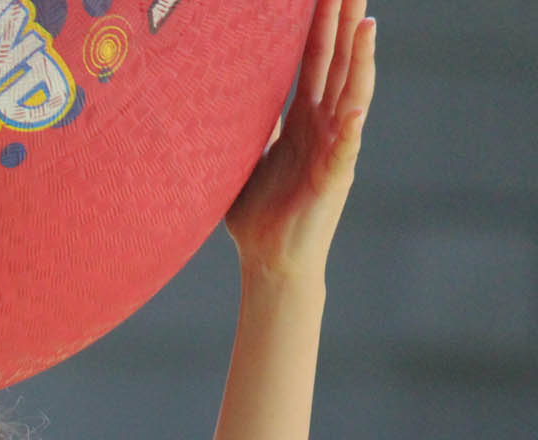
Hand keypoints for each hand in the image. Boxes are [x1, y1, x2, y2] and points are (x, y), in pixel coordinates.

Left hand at [224, 0, 376, 280]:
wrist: (268, 261)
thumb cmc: (257, 213)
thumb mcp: (245, 158)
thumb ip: (247, 126)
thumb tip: (227, 96)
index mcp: (301, 119)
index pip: (314, 60)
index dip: (320, 24)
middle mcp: (323, 127)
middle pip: (337, 64)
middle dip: (345, 23)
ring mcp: (333, 150)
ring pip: (351, 95)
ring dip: (361, 60)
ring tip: (367, 24)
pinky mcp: (333, 180)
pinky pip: (345, 149)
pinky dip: (351, 127)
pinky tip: (356, 105)